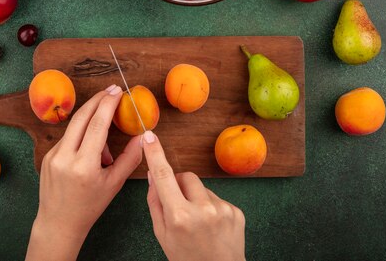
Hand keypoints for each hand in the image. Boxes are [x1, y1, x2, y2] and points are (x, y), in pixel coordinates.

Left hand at [26, 85, 142, 260]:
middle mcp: (64, 157)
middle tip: (112, 90)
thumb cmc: (90, 206)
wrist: (59, 223)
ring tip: (105, 150)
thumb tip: (143, 137)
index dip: (107, 104)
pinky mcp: (47, 156)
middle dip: (98, 100)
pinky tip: (91, 156)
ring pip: (75, 127)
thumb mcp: (114, 184)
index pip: (96, 125)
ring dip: (91, 123)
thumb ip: (130, 158)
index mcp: (83, 165)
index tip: (117, 91)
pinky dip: (82, 138)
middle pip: (82, 117)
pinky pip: (68, 138)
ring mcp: (52, 155)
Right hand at [143, 131, 245, 260]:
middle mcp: (202, 210)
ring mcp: (222, 209)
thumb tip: (153, 175)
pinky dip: (211, 208)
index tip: (149, 136)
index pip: (163, 176)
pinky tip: (212, 227)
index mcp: (179, 216)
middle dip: (179, 185)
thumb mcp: (162, 235)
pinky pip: (217, 198)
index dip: (155, 153)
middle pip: (185, 177)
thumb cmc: (186, 259)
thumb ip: (155, 203)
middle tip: (178, 206)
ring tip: (198, 223)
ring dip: (196, 198)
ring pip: (202, 188)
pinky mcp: (236, 211)